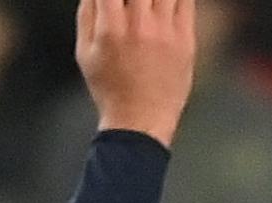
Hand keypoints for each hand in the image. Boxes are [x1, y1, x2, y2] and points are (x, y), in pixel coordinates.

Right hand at [77, 0, 197, 143]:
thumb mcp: (84, 52)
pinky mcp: (186, 39)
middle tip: (134, 1)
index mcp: (110, 26)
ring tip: (149, 2)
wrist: (141, 122)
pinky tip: (168, 1)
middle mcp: (139, 25)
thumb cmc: (109, 88)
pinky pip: (186, 1)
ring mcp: (165, 31)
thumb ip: (87, 13)